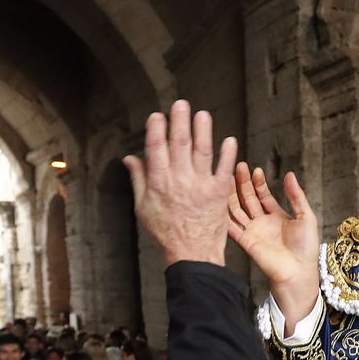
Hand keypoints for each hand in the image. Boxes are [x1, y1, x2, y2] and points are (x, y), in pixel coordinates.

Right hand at [121, 100, 237, 266]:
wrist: (192, 255)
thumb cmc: (166, 233)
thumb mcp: (143, 207)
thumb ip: (139, 180)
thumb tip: (129, 158)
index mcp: (159, 182)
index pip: (156, 148)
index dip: (156, 129)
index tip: (157, 115)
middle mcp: (179, 180)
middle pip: (179, 143)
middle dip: (180, 121)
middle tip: (181, 104)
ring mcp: (200, 185)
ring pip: (202, 151)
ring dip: (203, 130)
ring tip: (203, 114)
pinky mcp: (219, 193)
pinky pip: (223, 168)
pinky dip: (227, 154)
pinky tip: (229, 139)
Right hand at [226, 163, 320, 325]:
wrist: (298, 271)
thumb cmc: (306, 248)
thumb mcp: (306, 216)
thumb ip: (296, 196)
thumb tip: (290, 175)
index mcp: (277, 216)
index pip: (263, 195)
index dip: (258, 182)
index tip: (254, 169)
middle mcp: (262, 222)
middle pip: (248, 199)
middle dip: (243, 183)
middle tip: (238, 167)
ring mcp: (252, 231)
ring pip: (238, 209)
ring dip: (232, 195)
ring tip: (226, 178)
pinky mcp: (245, 241)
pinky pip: (232, 226)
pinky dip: (224, 214)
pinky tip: (219, 200)